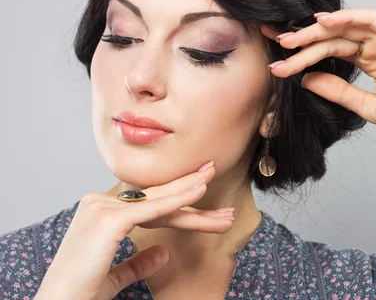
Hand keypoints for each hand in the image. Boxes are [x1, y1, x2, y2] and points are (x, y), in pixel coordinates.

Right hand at [35, 163, 233, 299]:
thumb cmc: (80, 293)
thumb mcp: (115, 275)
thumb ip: (138, 262)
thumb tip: (164, 252)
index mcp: (99, 212)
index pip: (147, 205)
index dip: (176, 200)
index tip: (201, 198)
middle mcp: (99, 203)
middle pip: (155, 198)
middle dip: (186, 187)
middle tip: (211, 171)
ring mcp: (102, 208)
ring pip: (158, 202)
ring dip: (190, 192)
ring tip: (212, 178)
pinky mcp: (108, 220)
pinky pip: (152, 209)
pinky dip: (177, 200)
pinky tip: (198, 192)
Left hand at [261, 8, 375, 142]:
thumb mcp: (369, 107)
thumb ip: (339, 91)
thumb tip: (307, 79)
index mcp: (370, 62)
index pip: (330, 52)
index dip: (303, 56)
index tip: (277, 66)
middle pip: (333, 37)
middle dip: (303, 41)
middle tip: (276, 46)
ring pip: (347, 27)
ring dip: (318, 29)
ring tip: (291, 37)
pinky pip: (371, 19)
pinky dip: (348, 17)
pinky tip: (323, 21)